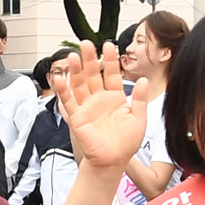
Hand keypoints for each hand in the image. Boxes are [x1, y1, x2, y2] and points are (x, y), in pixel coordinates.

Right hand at [56, 44, 146, 169]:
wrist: (114, 162)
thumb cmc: (126, 143)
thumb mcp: (139, 119)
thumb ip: (140, 100)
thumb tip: (144, 81)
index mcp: (115, 98)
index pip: (112, 74)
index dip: (110, 60)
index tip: (110, 45)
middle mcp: (100, 99)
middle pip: (93, 75)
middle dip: (90, 59)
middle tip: (86, 43)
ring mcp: (87, 107)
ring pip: (79, 84)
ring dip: (75, 70)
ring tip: (73, 56)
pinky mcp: (77, 117)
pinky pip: (69, 101)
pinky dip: (63, 90)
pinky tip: (59, 78)